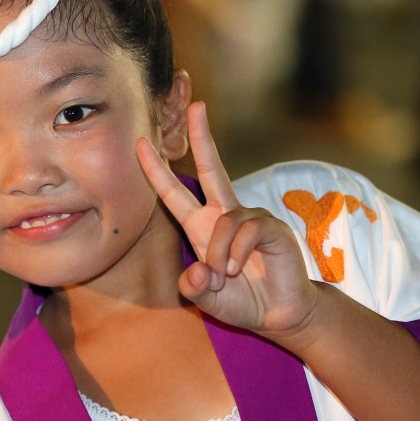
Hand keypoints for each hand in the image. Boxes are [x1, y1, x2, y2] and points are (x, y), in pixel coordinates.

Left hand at [136, 102, 320, 335]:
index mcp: (202, 228)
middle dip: (204, 138)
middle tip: (196, 105)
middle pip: (211, 169)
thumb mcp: (205, 298)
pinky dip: (238, 254)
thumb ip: (193, 287)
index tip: (141, 144)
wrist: (278, 315)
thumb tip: (199, 268)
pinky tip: (240, 269)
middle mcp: (225, 216)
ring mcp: (251, 219)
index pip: (175, 193)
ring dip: (220, 253)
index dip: (157, 170)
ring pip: (225, 221)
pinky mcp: (273, 227)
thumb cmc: (241, 301)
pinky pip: (247, 230)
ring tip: (226, 277)